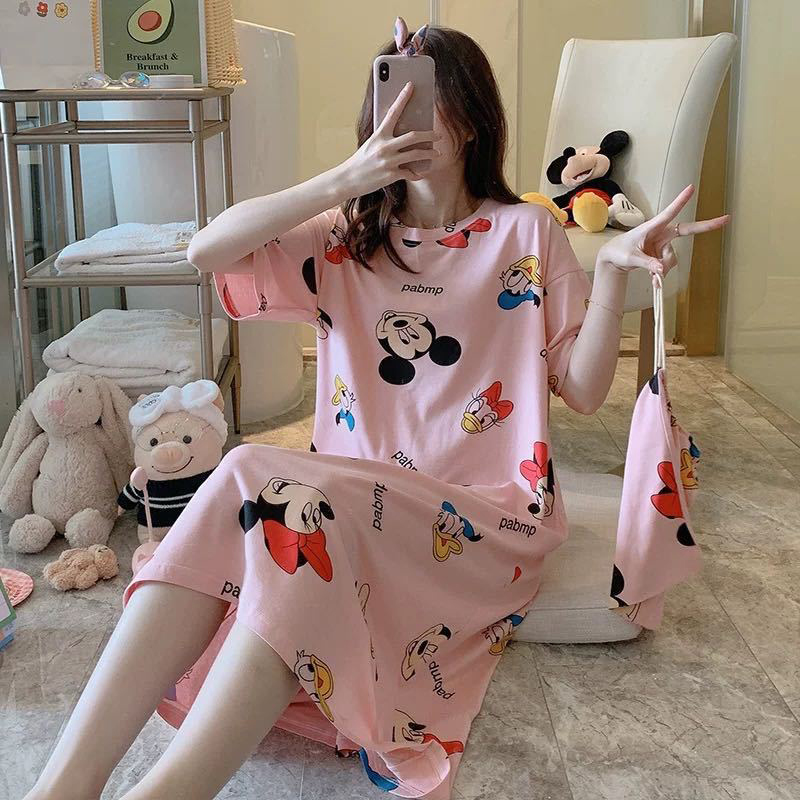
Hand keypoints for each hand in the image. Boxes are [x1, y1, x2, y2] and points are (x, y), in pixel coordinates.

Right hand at [338, 82, 441, 195]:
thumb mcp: (371, 144)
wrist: (347, 179)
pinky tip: (420, 173)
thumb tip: (403, 134)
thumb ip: (385, 138)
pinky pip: (410, 173)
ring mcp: (388, 161)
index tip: (411, 86)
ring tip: (437, 153)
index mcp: (379, 135)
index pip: (393, 111)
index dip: (403, 97)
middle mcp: (384, 146)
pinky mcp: (390, 175)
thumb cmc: (360, 161)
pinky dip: (417, 173)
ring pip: (416, 154)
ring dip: (430, 153)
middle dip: (429, 134)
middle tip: (438, 135)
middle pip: (413, 136)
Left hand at [596, 185, 729, 284]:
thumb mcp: (630, 258)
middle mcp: (661, 234)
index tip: (691, 188)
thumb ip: (646, 263)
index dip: (680, 202)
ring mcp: (663, 245)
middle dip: (706, 226)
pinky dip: (661, 275)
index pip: (669, 213)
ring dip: (663, 269)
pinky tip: (654, 281)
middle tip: (726, 219)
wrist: (613, 259)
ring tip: (650, 275)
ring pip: (673, 258)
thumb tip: (661, 270)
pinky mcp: (661, 255)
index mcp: (652, 228)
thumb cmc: (618, 252)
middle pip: (687, 230)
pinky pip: (668, 267)